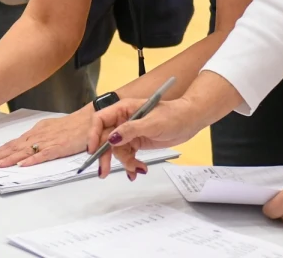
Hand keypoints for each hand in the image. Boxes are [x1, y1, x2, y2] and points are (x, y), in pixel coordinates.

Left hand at [0, 108, 92, 167]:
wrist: (91, 119)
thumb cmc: (74, 125)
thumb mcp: (53, 129)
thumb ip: (41, 138)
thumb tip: (28, 148)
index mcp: (38, 131)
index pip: (16, 142)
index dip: (2, 150)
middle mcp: (40, 135)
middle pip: (16, 146)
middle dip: (0, 155)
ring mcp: (49, 141)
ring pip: (26, 151)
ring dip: (11, 158)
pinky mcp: (59, 147)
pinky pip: (43, 154)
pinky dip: (32, 160)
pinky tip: (23, 164)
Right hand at [87, 96, 206, 177]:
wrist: (189, 121)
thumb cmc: (173, 115)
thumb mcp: (152, 123)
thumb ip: (131, 130)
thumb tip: (111, 138)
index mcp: (124, 109)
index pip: (100, 120)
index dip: (93, 134)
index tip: (93, 150)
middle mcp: (123, 120)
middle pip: (105, 139)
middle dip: (105, 156)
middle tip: (103, 172)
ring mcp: (130, 132)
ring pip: (117, 151)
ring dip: (125, 162)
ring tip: (137, 169)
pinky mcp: (137, 142)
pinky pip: (127, 155)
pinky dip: (131, 164)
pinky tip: (138, 170)